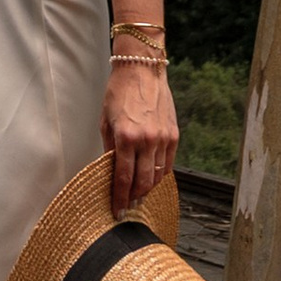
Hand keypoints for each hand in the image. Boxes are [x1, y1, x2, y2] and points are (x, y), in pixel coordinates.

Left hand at [102, 59, 177, 214]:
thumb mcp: (106, 121)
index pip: (122, 178)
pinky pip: (168, 163)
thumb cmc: (119, 92)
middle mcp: (146, 140)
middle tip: (128, 208)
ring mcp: (162, 138)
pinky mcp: (173, 134)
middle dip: (134, 198)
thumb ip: (109, 148)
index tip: (117, 211)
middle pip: (142, 182)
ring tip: (139, 196)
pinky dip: (160, 174)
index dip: (119, 198)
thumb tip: (110, 171)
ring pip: (157, 175)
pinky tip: (152, 178)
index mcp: (125, 138)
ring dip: (148, 189)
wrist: (142, 69)